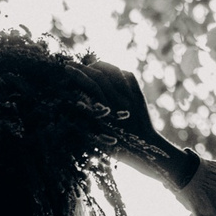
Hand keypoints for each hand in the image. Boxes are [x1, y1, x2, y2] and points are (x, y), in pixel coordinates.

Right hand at [81, 59, 196, 186]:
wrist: (148, 149)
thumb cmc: (121, 150)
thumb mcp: (100, 139)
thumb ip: (89, 120)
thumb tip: (75, 103)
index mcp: (110, 111)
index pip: (91, 85)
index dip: (78, 75)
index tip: (67, 69)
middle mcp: (122, 100)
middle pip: (100, 75)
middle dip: (84, 67)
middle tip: (72, 65)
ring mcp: (132, 96)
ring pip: (114, 71)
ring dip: (99, 66)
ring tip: (89, 67)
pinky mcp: (139, 94)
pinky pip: (128, 75)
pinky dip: (116, 71)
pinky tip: (108, 73)